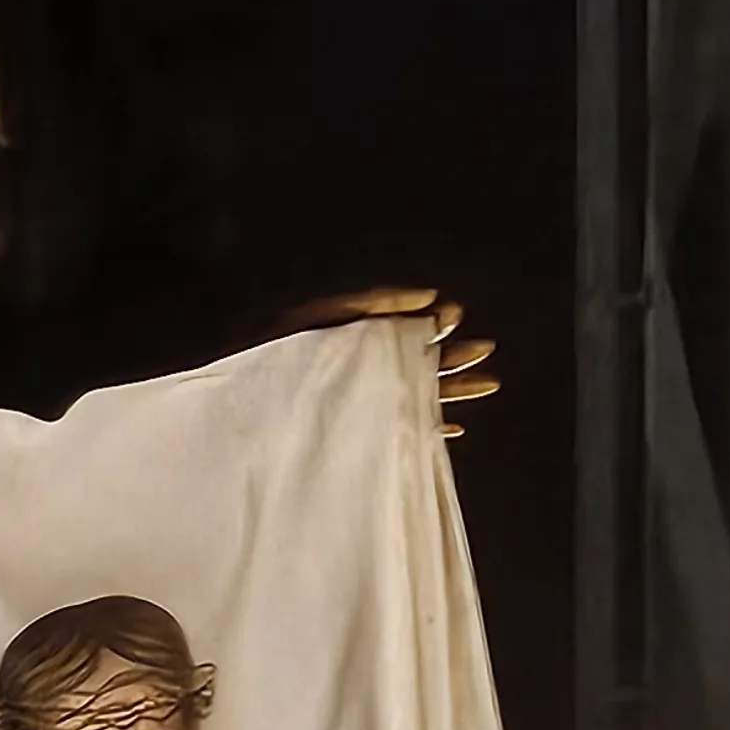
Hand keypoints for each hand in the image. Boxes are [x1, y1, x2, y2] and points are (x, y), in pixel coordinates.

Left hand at [285, 285, 498, 433]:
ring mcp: (365, 399)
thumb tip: (431, 298)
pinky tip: (451, 430)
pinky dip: (426, 429)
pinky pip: (401, 430)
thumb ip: (378, 305)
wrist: (240, 386)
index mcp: (365, 338)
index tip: (456, 316)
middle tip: (487, 350)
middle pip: (423, 362)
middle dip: (457, 356)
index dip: (436, 323)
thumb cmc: (279, 346)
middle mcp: (369, 368)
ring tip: (488, 383)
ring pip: (420, 393)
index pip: (410, 331)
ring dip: (455, 390)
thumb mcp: (327, 316)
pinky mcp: (358, 428)